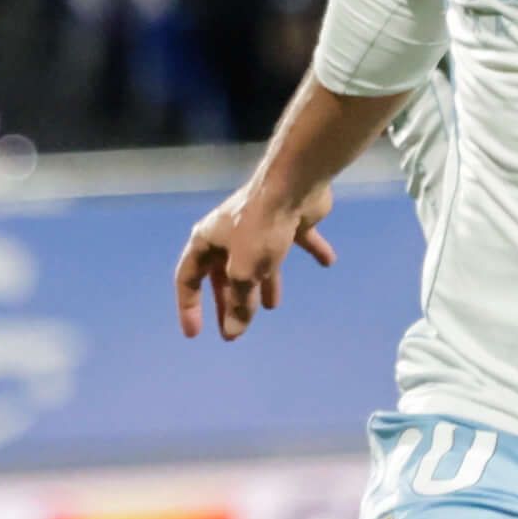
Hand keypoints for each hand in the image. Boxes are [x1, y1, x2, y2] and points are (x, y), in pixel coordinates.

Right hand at [173, 179, 331, 340]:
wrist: (294, 184)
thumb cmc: (260, 228)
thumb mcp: (245, 273)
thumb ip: (239, 303)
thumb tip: (234, 331)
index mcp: (207, 242)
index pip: (188, 278)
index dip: (189, 307)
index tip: (194, 334)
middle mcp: (228, 233)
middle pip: (224, 275)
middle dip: (229, 303)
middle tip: (234, 332)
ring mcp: (260, 226)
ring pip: (257, 262)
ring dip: (263, 284)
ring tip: (271, 306)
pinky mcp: (289, 220)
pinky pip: (298, 240)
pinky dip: (312, 251)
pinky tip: (328, 262)